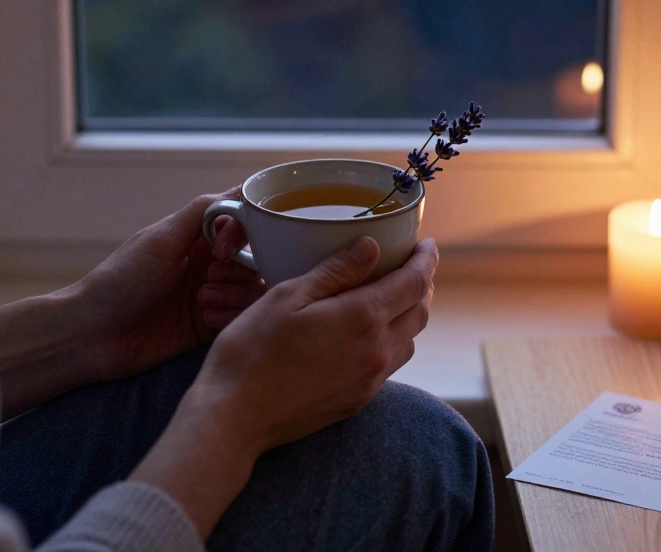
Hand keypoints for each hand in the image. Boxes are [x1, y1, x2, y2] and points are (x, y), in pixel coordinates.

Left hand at [68, 189, 268, 383]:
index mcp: (196, 237)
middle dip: (240, 270)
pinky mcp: (210, 325)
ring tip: (202, 302)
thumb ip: (202, 212)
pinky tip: (203, 319)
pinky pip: (243, 317)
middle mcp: (207, 263)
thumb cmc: (121, 281)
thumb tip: (241, 189)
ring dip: (234, 295)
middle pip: (256, 258)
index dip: (242, 235)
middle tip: (209, 278)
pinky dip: (230, 316)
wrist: (95, 335)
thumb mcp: (161, 239)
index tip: (222, 251)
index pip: (243, 223)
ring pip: (253, 288)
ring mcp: (211, 294)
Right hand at [190, 235, 437, 452]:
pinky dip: (392, 341)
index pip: (414, 283)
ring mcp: (369, 381)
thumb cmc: (251, 350)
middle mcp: (376, 352)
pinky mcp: (357, 401)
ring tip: (391, 296)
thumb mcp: (288, 296)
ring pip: (408, 341)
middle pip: (419, 312)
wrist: (234, 417)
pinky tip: (368, 334)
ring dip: (408, 315)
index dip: (425, 260)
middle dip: (420, 285)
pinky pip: (389, 365)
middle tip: (409, 265)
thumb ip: (336, 271)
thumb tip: (372, 247)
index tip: (425, 244)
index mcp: (362, 318)